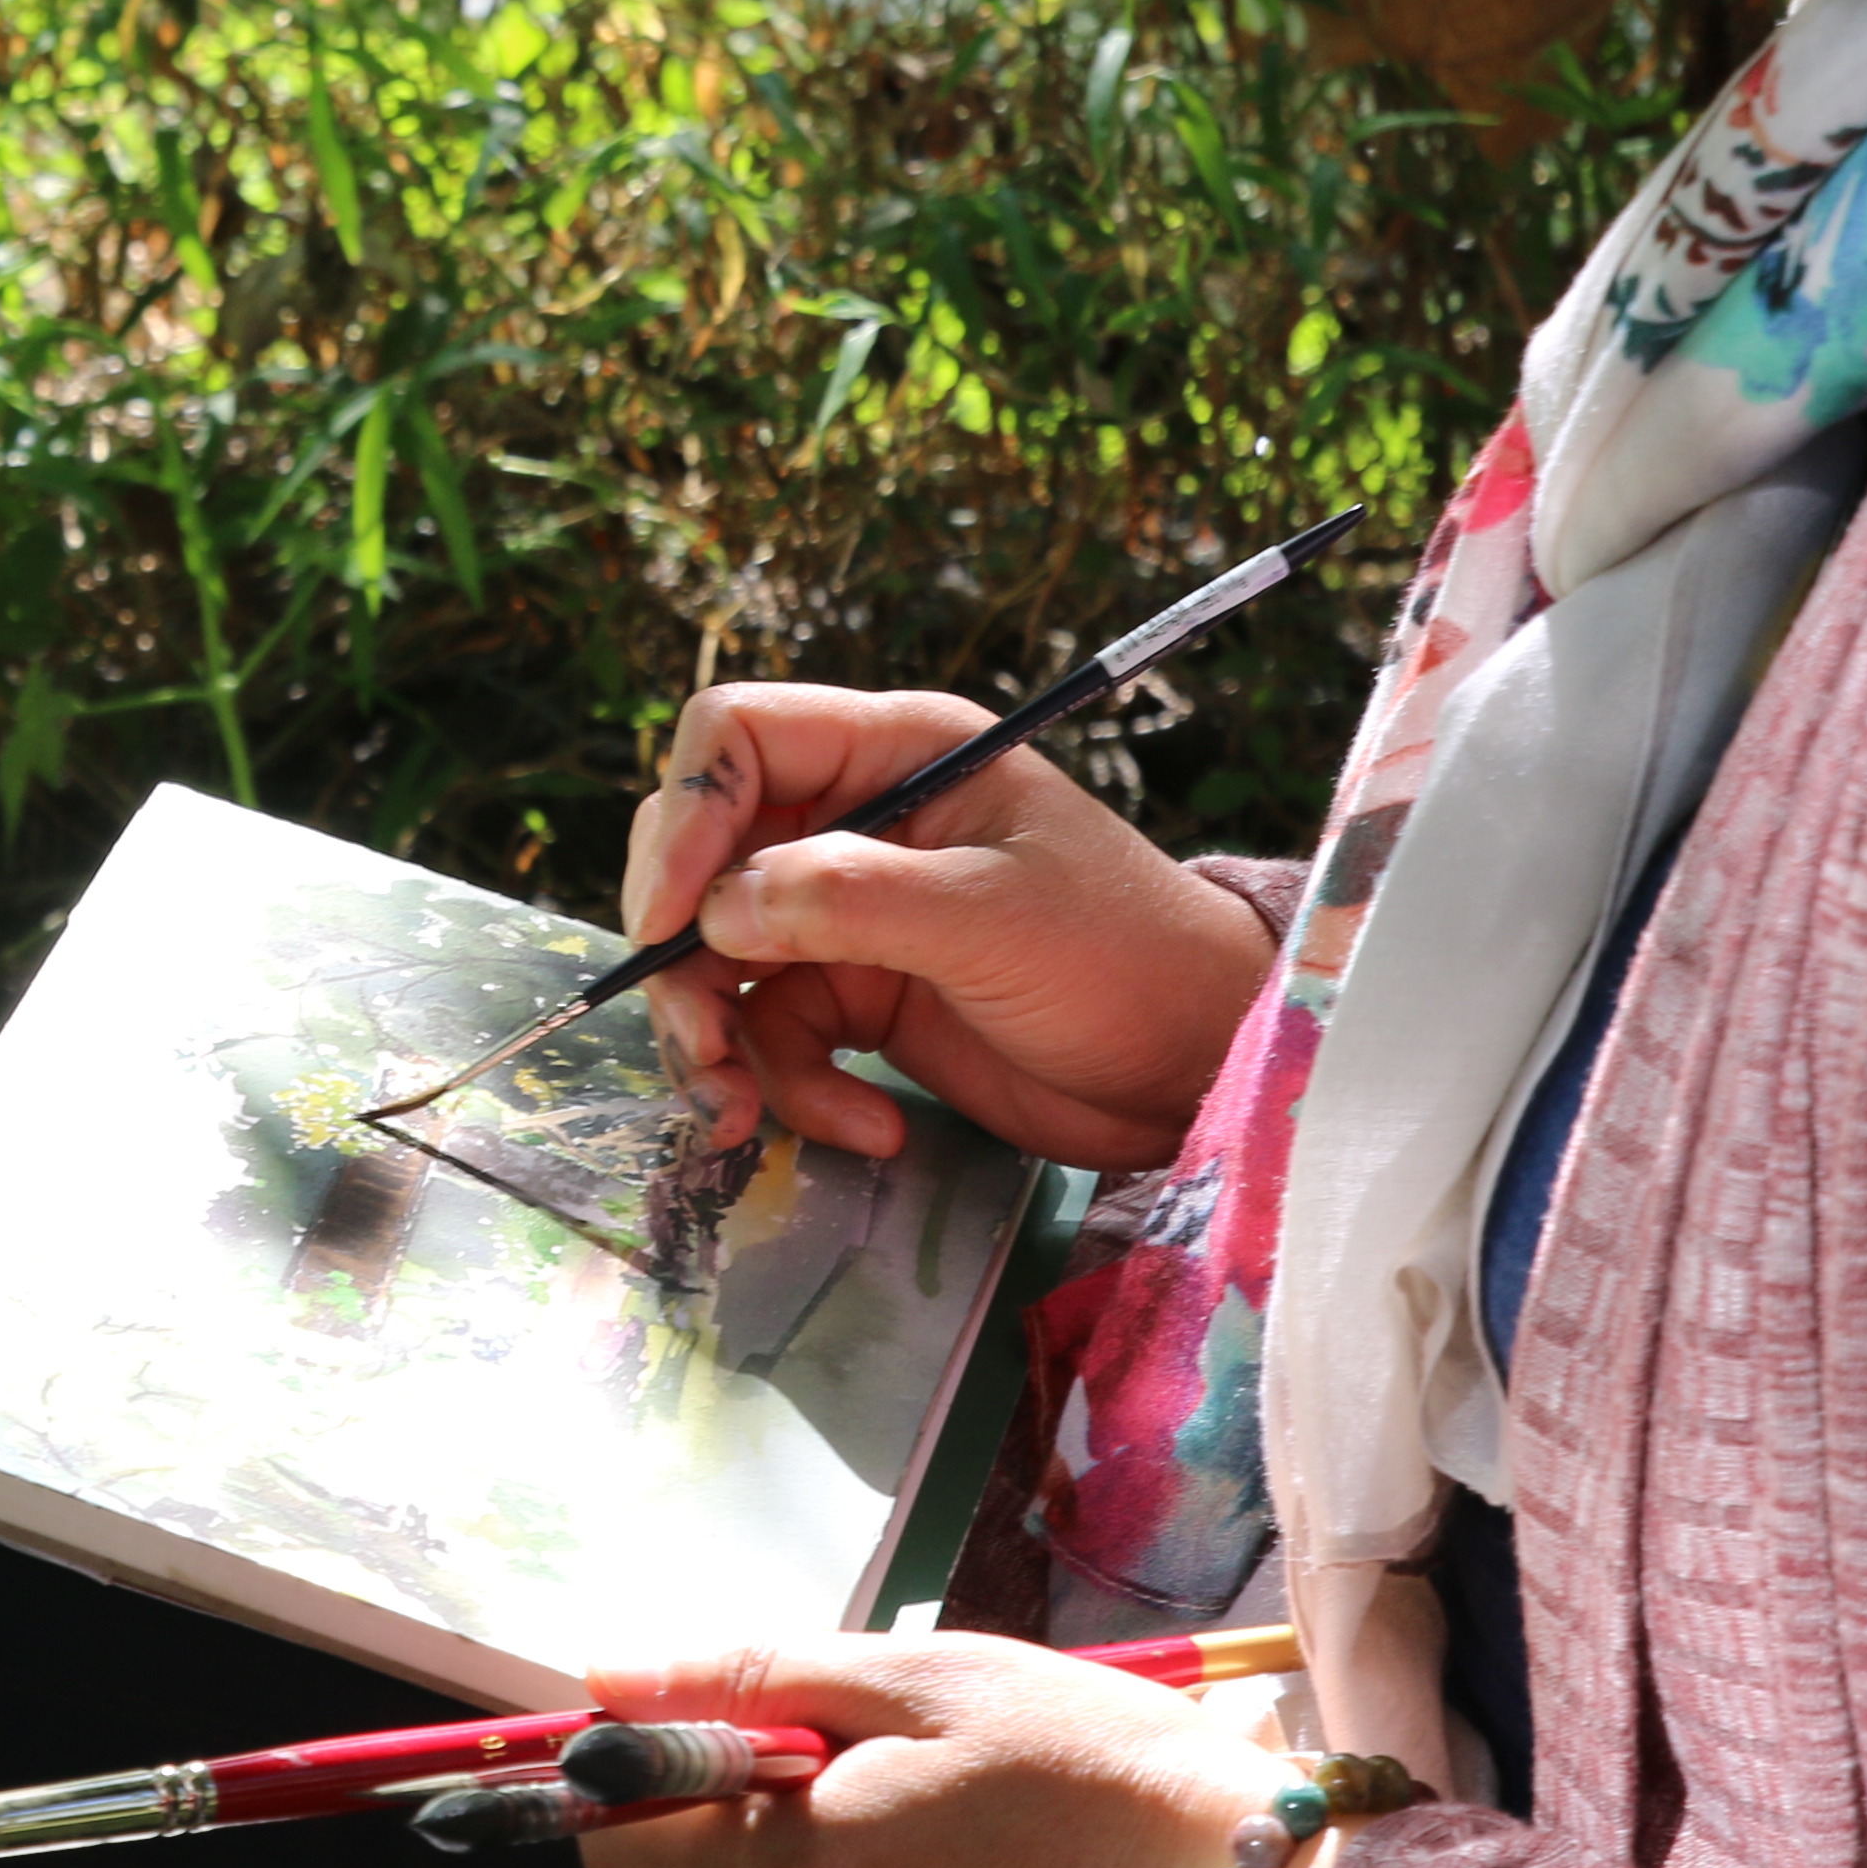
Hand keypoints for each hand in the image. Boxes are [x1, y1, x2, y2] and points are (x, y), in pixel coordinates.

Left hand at [574, 1632, 1300, 1867]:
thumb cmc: (1080, 1763)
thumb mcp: (917, 1680)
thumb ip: (751, 1679)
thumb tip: (608, 1682)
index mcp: (801, 1866)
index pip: (615, 1852)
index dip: (627, 1785)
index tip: (689, 1738)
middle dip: (734, 1819)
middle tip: (847, 1760)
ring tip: (911, 1811)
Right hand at [625, 683, 1274, 1170]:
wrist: (1196, 1069)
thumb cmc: (1122, 957)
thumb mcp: (989, 917)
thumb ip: (846, 900)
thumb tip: (713, 913)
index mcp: (895, 754)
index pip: (737, 738)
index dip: (687, 817)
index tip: (670, 921)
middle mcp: (855, 821)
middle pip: (703, 857)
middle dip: (684, 957)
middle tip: (700, 1045)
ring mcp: (850, 914)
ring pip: (719, 960)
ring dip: (717, 1044)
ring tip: (741, 1118)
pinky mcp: (860, 999)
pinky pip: (774, 1035)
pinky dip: (794, 1090)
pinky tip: (866, 1129)